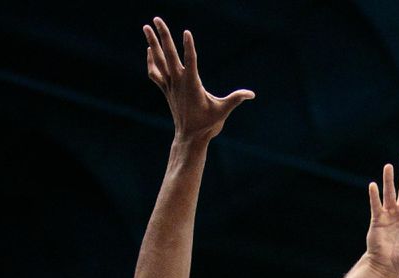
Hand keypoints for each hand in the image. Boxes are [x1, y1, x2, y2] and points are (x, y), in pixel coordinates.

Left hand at [144, 17, 254, 141]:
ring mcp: (170, 86)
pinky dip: (151, 61)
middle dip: (163, 36)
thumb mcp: (223, 111)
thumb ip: (235, 99)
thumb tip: (251, 94)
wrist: (190, 138)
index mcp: (192, 85)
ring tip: (146, 27)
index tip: (186, 32)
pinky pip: (155, 73)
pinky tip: (150, 50)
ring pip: (158, 61)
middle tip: (157, 19)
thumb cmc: (208, 124)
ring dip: (152, 43)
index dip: (188, 46)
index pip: (190, 61)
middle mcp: (178, 82)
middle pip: (169, 55)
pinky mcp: (167, 90)